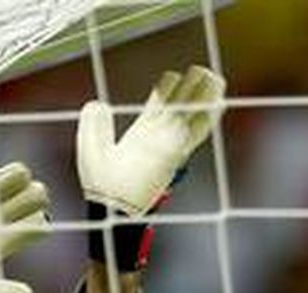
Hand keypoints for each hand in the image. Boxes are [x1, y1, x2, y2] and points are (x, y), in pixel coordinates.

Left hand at [78, 65, 225, 216]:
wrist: (111, 206)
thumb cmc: (100, 184)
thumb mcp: (90, 147)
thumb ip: (93, 124)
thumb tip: (98, 104)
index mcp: (140, 135)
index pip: (157, 106)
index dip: (166, 90)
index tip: (172, 76)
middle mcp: (158, 138)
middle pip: (178, 107)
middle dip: (190, 89)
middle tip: (201, 70)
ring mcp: (168, 145)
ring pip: (191, 116)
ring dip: (204, 98)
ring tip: (215, 78)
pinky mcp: (174, 155)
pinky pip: (195, 133)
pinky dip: (207, 118)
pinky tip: (217, 103)